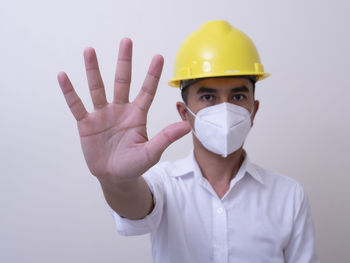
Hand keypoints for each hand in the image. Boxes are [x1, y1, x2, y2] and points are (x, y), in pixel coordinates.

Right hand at [57, 38, 189, 185]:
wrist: (114, 177)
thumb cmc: (134, 164)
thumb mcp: (151, 152)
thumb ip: (165, 138)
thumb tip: (187, 126)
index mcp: (137, 115)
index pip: (147, 91)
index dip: (152, 75)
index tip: (159, 56)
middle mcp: (120, 110)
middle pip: (122, 81)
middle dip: (124, 62)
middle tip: (126, 41)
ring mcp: (102, 115)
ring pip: (97, 88)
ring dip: (93, 70)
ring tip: (89, 51)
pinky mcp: (86, 124)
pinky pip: (77, 105)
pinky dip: (70, 92)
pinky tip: (63, 76)